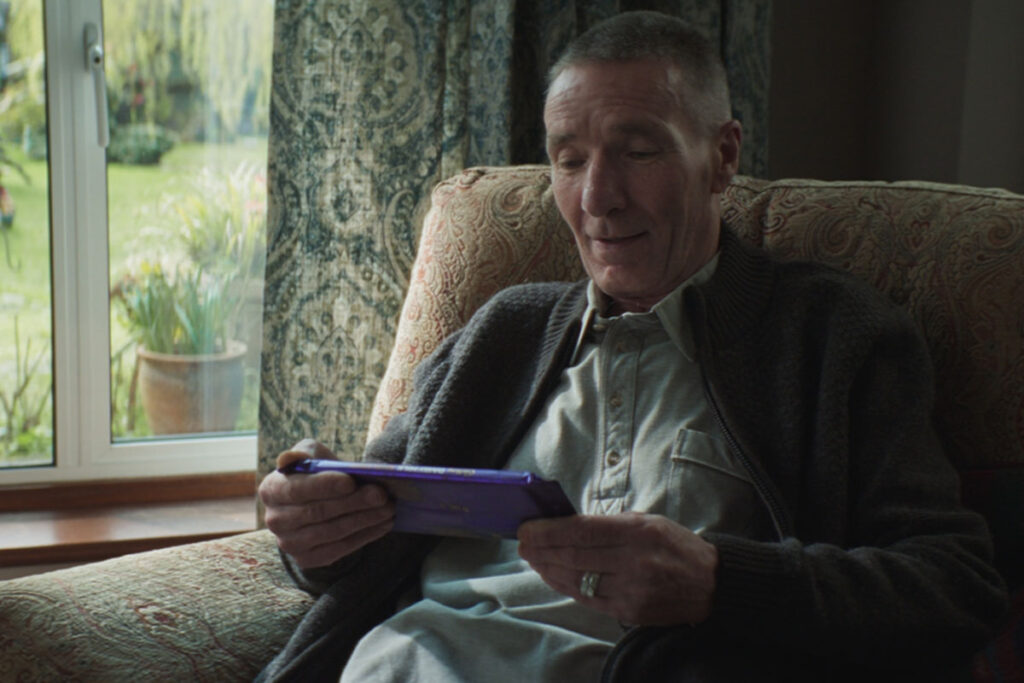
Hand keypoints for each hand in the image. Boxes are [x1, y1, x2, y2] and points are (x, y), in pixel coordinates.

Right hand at [258, 439, 394, 568]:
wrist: (318, 500)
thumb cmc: (316, 473)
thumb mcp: (310, 454)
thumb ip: (302, 454)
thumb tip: (289, 458)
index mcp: (271, 489)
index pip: (297, 489)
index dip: (325, 486)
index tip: (351, 481)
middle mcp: (274, 520)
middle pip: (318, 513)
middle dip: (354, 502)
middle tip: (381, 495)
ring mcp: (289, 544)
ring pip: (332, 532)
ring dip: (365, 520)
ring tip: (388, 508)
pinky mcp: (308, 559)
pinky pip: (340, 549)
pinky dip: (365, 536)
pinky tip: (383, 523)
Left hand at [517, 512, 717, 625]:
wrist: (710, 584)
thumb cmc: (676, 546)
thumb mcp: (648, 521)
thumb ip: (610, 523)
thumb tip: (567, 524)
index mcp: (639, 532)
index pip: (583, 530)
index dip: (550, 530)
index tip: (528, 527)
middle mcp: (635, 561)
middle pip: (575, 556)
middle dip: (542, 549)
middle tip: (522, 543)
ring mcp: (632, 590)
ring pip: (577, 580)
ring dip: (548, 569)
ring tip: (532, 558)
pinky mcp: (630, 611)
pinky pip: (588, 599)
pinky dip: (565, 587)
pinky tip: (552, 576)